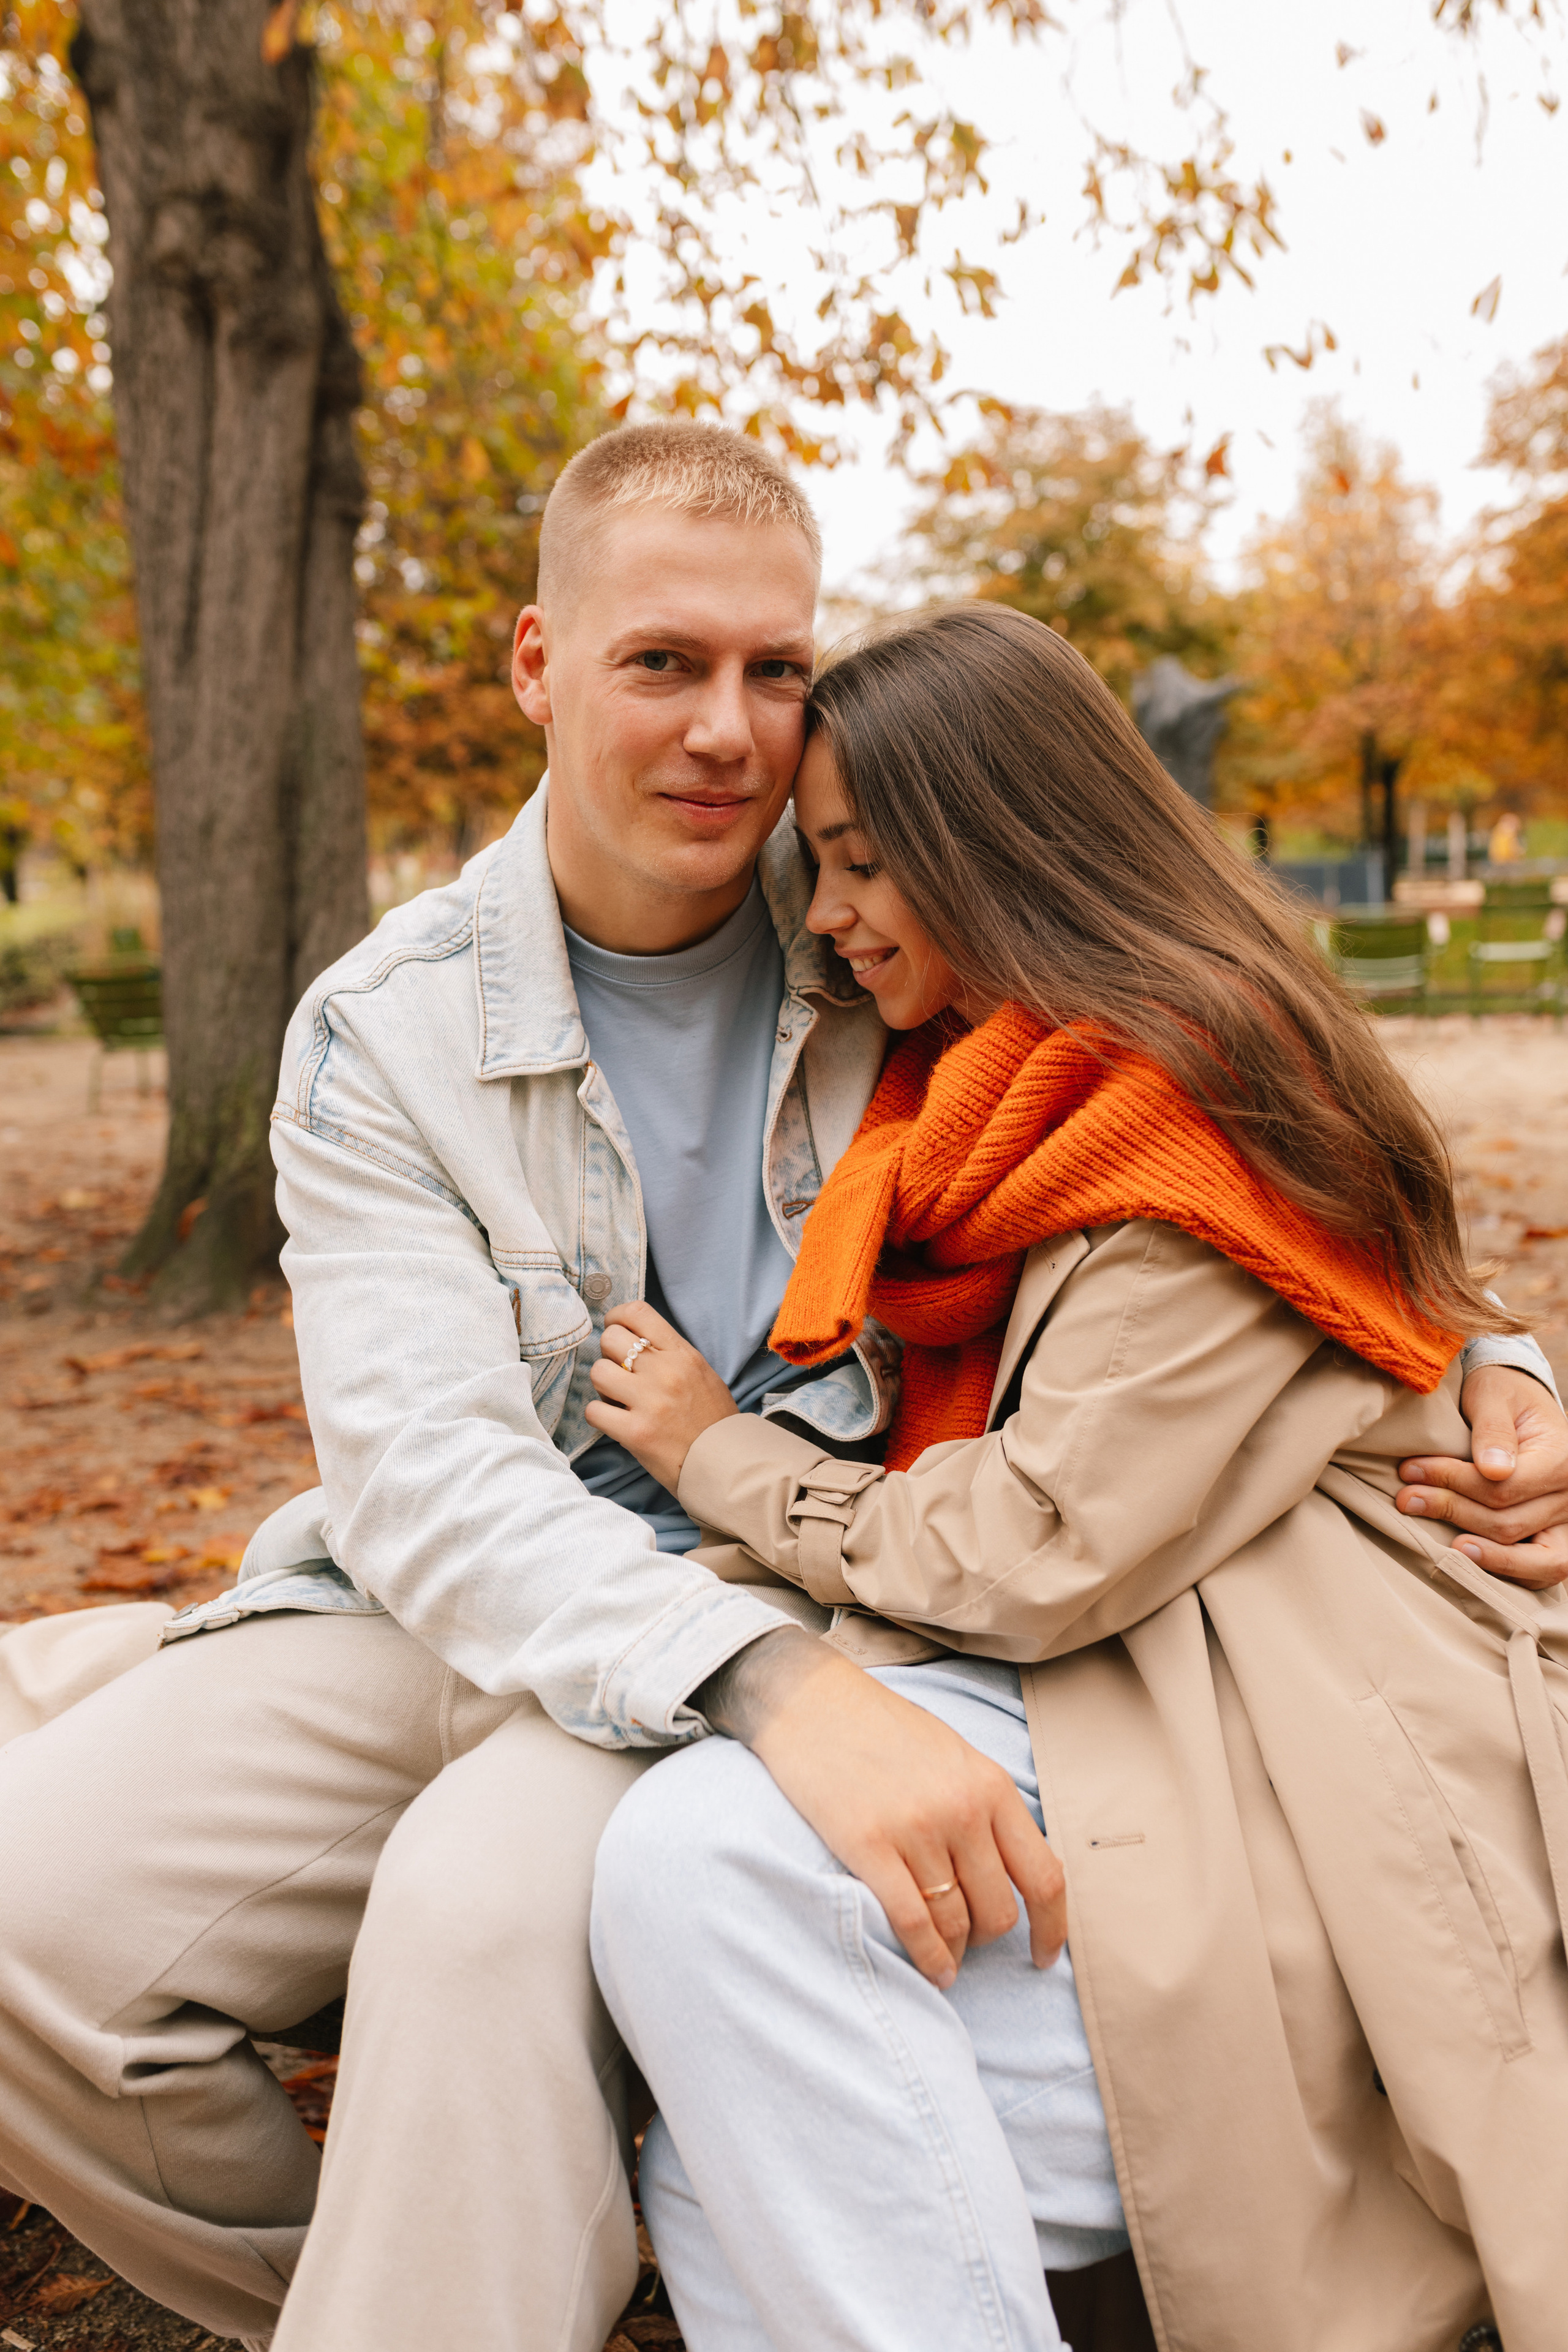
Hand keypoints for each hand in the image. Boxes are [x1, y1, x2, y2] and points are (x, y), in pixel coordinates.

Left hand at [586, 1299, 737, 1491]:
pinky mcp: (635, 1432)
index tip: (615, 1329)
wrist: (726, 1464)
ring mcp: (649, 1402)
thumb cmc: (712, 1420)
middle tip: (619, 1374)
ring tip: (619, 1399)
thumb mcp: (701, 1373)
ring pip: (597, 1372)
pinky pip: (594, 1411)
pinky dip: (599, 1416)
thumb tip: (633, 1342)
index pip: (637, 1313)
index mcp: (682, 1354)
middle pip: (610, 1338)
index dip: (616, 1317)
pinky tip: (615, 1422)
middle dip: (608, 1355)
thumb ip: (669, 1355)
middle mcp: (665, 1372)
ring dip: (603, 1387)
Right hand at [695, 1628, 1065, 1990]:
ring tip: (947, 1959)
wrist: (811, 1701)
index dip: (1053, 1928)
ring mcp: (916, 1828)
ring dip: (955, 1952)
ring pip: (956, 1923)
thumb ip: (986, 1807)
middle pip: (999, 1910)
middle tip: (971, 1942)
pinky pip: (913, 1923)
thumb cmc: (883, 1729)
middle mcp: (962, 1810)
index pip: (1044, 1875)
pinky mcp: (869, 1845)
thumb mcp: (955, 1756)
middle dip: (989, 1939)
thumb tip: (1012, 1872)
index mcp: (990, 1786)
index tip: (1045, 1956)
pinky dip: (927, 1958)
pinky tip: (932, 1970)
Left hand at [1397, 1364, 1567, 1589]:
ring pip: (1534, 1559)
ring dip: (1485, 1557)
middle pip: (1509, 1523)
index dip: (1452, 1483)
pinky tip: (1471, 1561)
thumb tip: (1493, 1470)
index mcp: (1562, 1459)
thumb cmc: (1505, 1395)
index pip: (1501, 1488)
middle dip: (1452, 1511)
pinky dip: (1510, 1571)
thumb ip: (1492, 1429)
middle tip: (1407, 1499)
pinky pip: (1542, 1571)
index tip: (1410, 1471)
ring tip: (1447, 1547)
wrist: (1522, 1402)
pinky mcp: (1557, 1537)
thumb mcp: (1493, 1396)